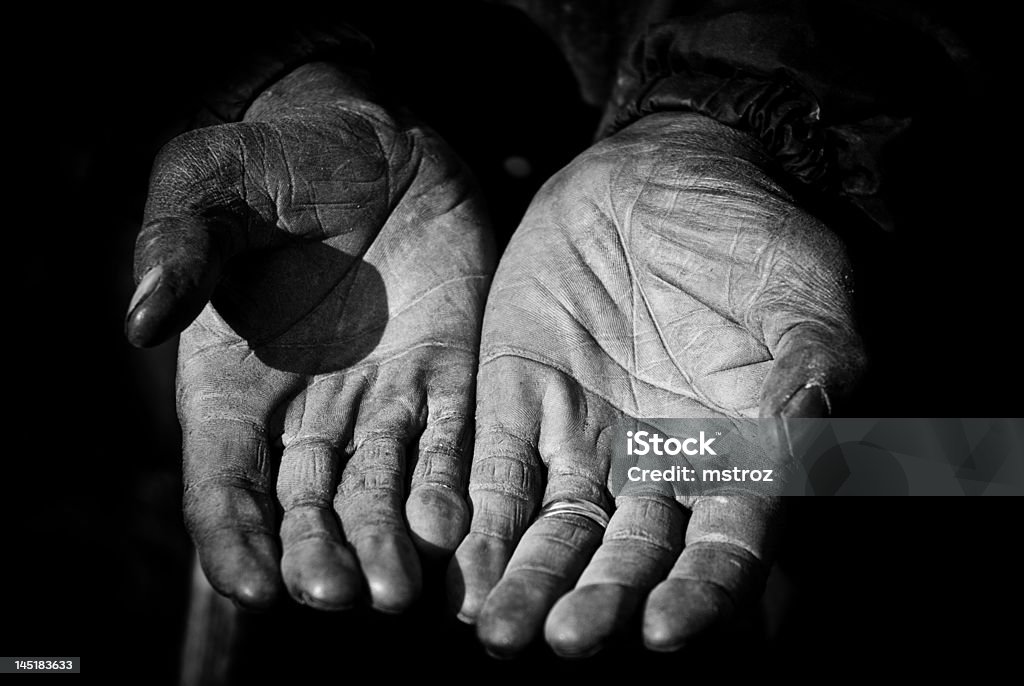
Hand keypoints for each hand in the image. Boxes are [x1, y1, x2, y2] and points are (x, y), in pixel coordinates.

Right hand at [126, 63, 493, 611]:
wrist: (366, 141)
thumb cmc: (270, 165)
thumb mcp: (211, 194)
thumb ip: (181, 253)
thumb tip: (141, 320)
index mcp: (233, 389)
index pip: (224, 488)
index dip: (233, 541)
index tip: (251, 589)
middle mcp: (307, 413)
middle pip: (307, 509)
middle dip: (320, 556)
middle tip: (338, 594)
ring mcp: (382, 400)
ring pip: (383, 493)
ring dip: (390, 546)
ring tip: (401, 589)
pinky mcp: (449, 374)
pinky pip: (452, 440)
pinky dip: (452, 484)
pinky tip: (457, 526)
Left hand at [448, 113, 862, 655]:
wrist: (658, 176)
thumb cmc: (749, 235)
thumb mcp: (801, 299)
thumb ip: (806, 383)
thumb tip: (802, 462)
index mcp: (737, 460)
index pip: (721, 549)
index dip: (698, 593)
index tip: (664, 628)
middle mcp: (655, 469)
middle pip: (627, 557)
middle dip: (597, 602)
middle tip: (565, 642)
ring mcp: (581, 439)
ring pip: (553, 530)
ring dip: (527, 581)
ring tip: (497, 632)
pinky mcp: (515, 402)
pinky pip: (492, 469)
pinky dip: (474, 515)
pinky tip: (454, 558)